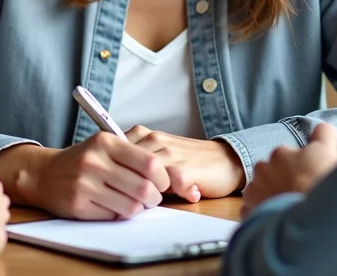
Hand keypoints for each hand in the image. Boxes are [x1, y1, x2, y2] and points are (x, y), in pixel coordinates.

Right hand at [0, 133, 169, 219]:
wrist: (44, 174)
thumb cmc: (82, 160)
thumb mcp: (104, 146)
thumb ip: (132, 155)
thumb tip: (167, 176)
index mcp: (106, 142)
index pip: (150, 163)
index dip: (163, 177)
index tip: (162, 182)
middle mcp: (94, 161)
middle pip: (144, 188)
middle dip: (153, 198)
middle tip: (150, 197)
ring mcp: (85, 184)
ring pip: (131, 206)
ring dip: (137, 208)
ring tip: (132, 202)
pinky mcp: (78, 205)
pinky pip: (113, 216)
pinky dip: (118, 214)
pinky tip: (110, 205)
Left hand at [126, 126, 244, 202]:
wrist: (225, 160)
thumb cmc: (189, 162)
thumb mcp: (157, 157)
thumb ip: (135, 165)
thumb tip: (111, 183)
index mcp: (144, 136)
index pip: (115, 155)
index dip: (115, 174)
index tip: (119, 187)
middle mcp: (155, 141)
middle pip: (126, 167)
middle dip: (128, 186)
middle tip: (137, 198)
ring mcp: (169, 153)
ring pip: (144, 177)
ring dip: (148, 193)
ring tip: (159, 200)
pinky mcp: (185, 168)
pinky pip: (168, 186)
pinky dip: (172, 195)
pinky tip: (184, 195)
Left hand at [241, 123, 336, 217]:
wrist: (311, 217)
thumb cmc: (319, 181)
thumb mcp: (328, 150)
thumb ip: (323, 134)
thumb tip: (322, 128)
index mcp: (279, 153)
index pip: (287, 156)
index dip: (299, 167)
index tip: (308, 177)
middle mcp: (262, 170)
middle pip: (272, 173)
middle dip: (282, 180)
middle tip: (299, 192)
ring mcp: (253, 192)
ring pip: (260, 191)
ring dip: (271, 196)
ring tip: (289, 207)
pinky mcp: (250, 213)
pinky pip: (252, 211)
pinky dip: (261, 214)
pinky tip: (276, 219)